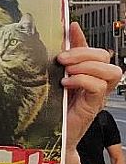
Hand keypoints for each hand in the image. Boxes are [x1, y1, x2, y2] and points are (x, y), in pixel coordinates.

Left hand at [58, 22, 120, 149]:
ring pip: (110, 70)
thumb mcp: (54, 79)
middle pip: (106, 56)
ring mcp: (97, 93)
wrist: (53, 136)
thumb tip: (61, 39)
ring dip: (87, 66)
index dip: (83, 37)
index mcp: (87, 73)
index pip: (93, 49)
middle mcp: (96, 82)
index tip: (70, 27)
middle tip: (63, 59)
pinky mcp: (94, 105)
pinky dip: (83, 80)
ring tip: (68, 72)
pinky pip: (99, 86)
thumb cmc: (55, 109)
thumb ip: (61, 61)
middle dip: (84, 53)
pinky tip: (68, 83)